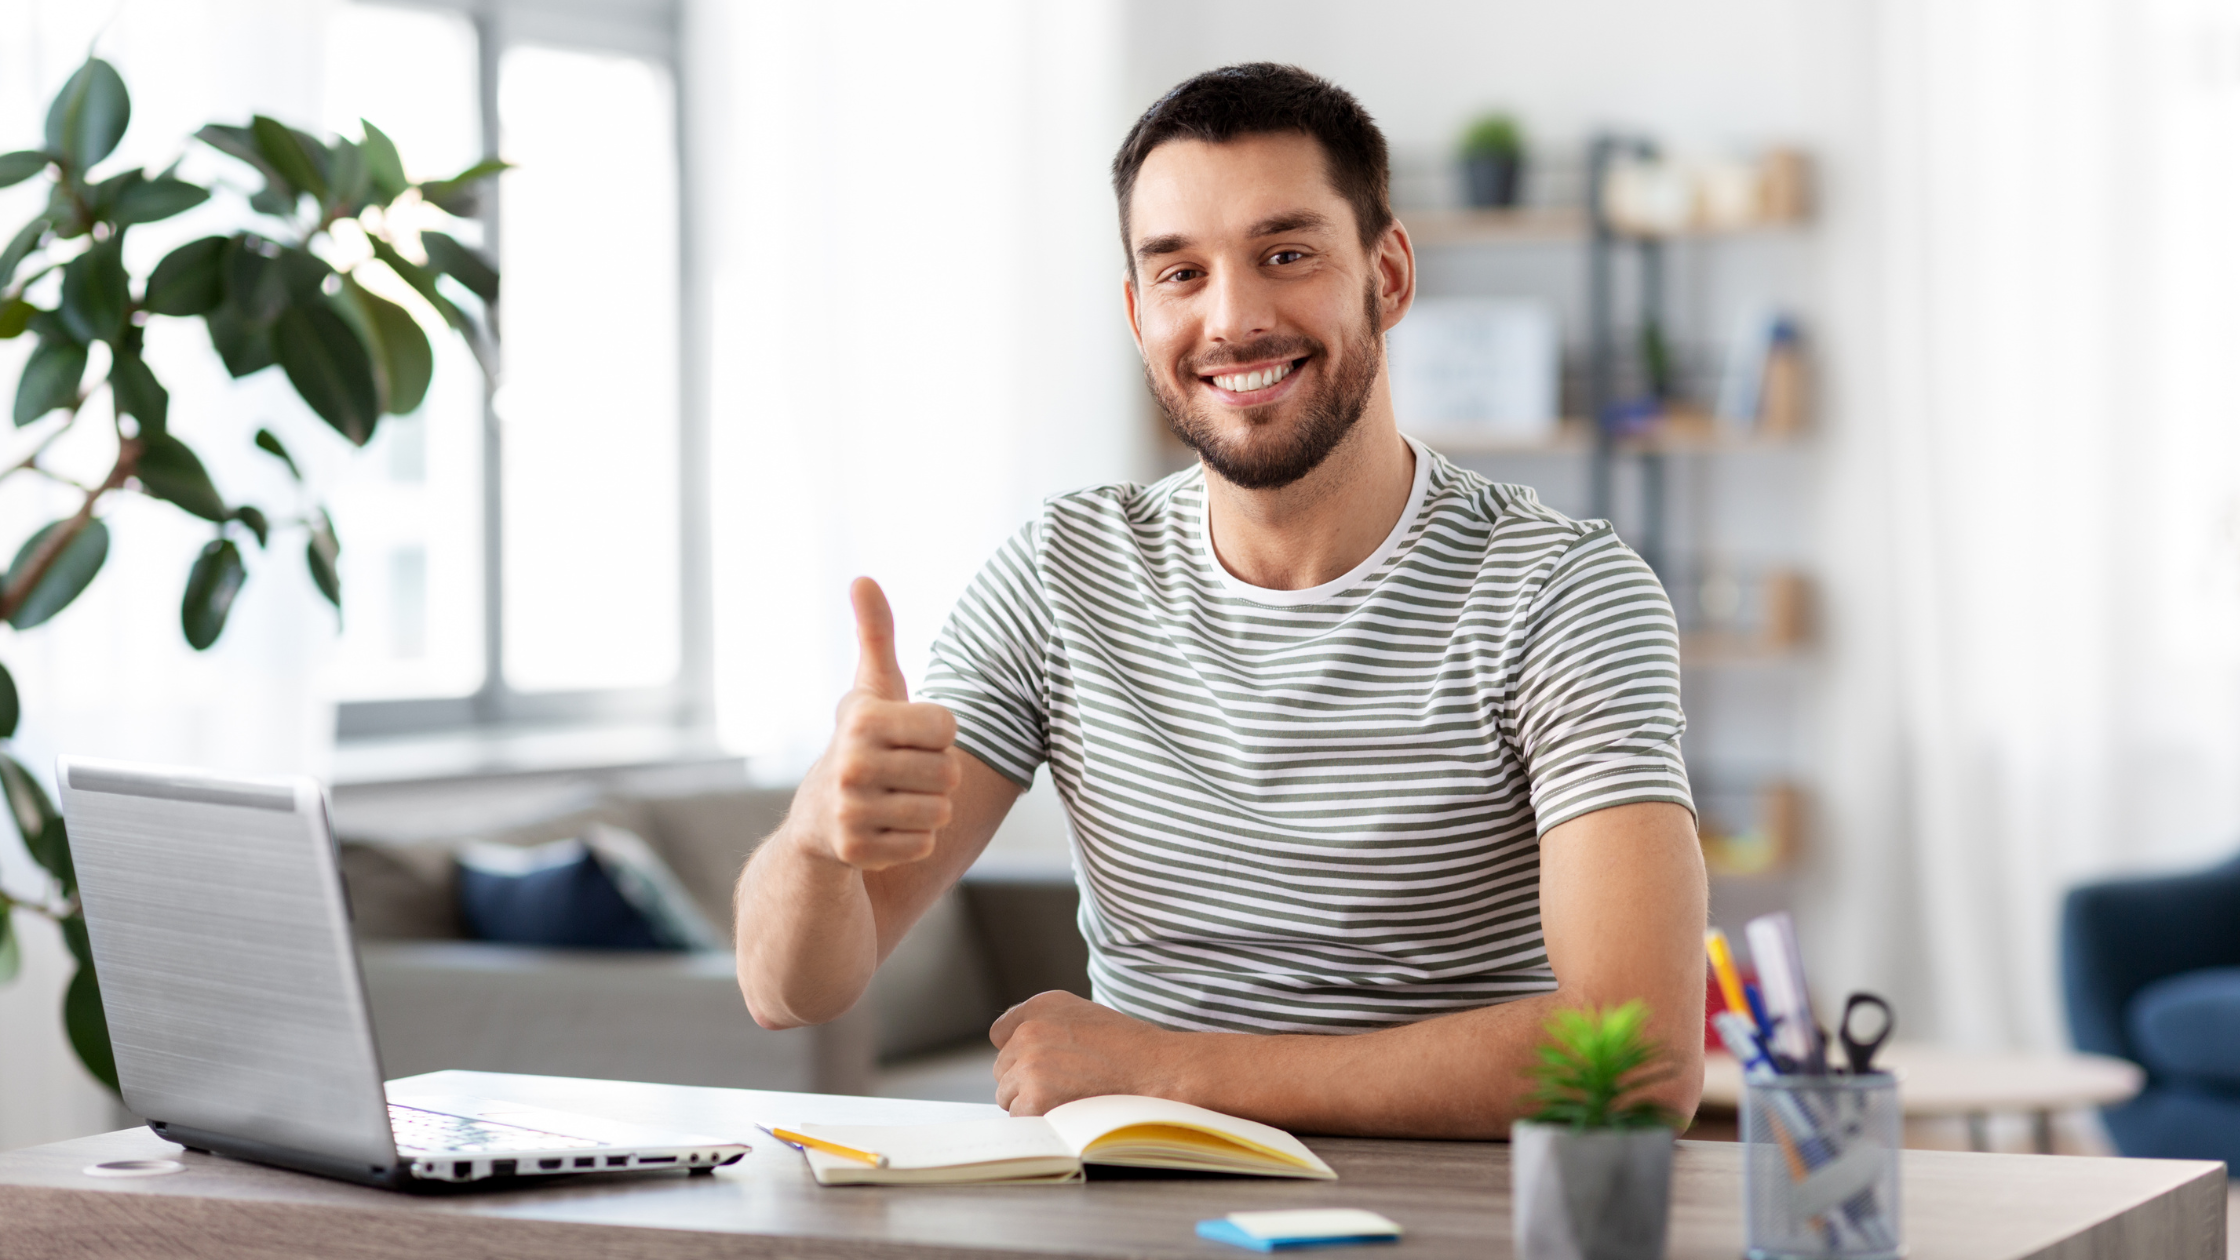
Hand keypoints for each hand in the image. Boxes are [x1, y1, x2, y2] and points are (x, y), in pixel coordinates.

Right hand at [793, 577, 960, 871]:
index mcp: (862, 719)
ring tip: (891, 800)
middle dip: (934, 776)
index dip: (936, 736)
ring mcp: (850, 811)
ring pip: (940, 812)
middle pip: (949, 774)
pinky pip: (922, 845)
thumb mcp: (871, 688)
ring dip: (925, 809)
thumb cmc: (862, 742)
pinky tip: (882, 828)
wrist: (817, 818)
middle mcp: (850, 764)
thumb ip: (875, 634)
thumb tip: (863, 577)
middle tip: (898, 774)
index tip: (906, 738)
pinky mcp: (855, 851)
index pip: (949, 729)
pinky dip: (910, 840)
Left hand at [990, 991, 1183, 1114]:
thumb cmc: (1129, 1049)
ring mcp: (1030, 1062)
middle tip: (1064, 1085)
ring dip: (1031, 1102)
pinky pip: (1019, 1117)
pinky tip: (1068, 1111)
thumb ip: (1044, 1025)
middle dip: (1025, 1081)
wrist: (1158, 1070)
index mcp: (1041, 1005)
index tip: (1043, 1063)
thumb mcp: (1083, 1015)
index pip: (1001, 1034)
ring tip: (1070, 1097)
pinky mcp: (1034, 1095)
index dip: (1020, 1053)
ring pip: (1008, 1095)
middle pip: (1003, 1069)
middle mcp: (1029, 1029)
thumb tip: (1014, 1052)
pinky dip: (1040, 1121)